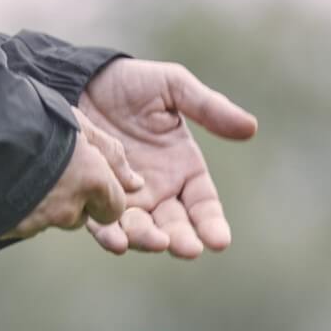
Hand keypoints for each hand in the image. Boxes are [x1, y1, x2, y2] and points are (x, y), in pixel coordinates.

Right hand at [7, 109, 141, 239]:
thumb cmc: (33, 119)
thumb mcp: (79, 124)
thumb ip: (111, 153)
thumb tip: (137, 183)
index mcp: (92, 181)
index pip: (115, 208)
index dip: (105, 195)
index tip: (92, 181)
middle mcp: (70, 208)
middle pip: (83, 215)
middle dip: (75, 200)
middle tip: (55, 171)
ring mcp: (40, 221)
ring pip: (54, 219)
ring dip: (47, 203)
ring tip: (29, 172)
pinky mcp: (13, 229)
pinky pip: (26, 223)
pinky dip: (23, 209)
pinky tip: (10, 184)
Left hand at [79, 59, 256, 258]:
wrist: (80, 82)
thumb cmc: (131, 83)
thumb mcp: (173, 87)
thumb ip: (208, 108)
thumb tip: (251, 127)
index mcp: (184, 170)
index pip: (203, 205)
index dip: (212, 223)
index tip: (220, 241)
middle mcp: (159, 192)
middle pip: (175, 225)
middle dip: (182, 240)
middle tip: (188, 249)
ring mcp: (128, 200)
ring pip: (142, 231)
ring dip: (149, 240)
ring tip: (156, 242)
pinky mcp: (95, 200)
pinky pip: (104, 224)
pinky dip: (111, 236)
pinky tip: (117, 241)